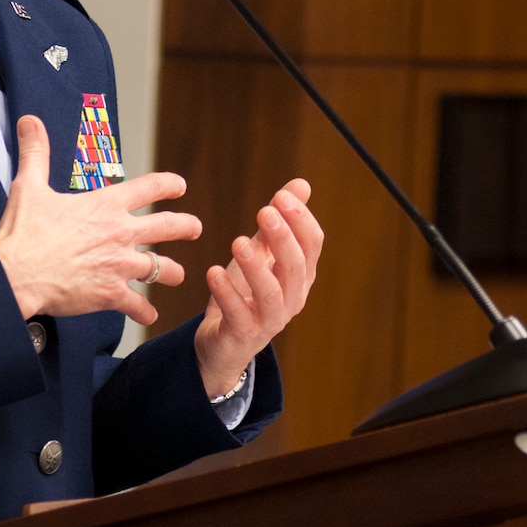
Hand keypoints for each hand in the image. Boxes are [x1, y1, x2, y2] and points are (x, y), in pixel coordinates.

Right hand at [0, 116, 197, 325]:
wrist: (17, 274)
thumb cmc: (24, 232)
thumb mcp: (30, 186)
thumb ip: (36, 153)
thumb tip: (30, 123)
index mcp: (106, 205)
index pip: (148, 188)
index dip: (168, 185)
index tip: (179, 186)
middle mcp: (120, 233)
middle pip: (168, 227)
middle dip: (186, 227)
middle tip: (196, 228)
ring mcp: (119, 265)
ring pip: (162, 269)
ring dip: (171, 272)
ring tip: (177, 275)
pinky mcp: (111, 294)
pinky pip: (138, 305)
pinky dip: (144, 311)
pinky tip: (148, 314)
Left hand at [194, 179, 322, 398]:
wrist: (223, 341)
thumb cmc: (246, 292)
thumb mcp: (262, 252)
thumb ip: (279, 221)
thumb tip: (301, 184)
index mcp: (300, 275)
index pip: (312, 245)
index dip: (300, 220)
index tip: (281, 195)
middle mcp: (292, 298)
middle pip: (296, 267)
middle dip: (283, 238)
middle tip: (265, 210)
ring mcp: (270, 320)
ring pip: (272, 294)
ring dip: (256, 267)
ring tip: (238, 241)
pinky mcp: (244, 335)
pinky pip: (239, 314)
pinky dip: (227, 293)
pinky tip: (213, 273)